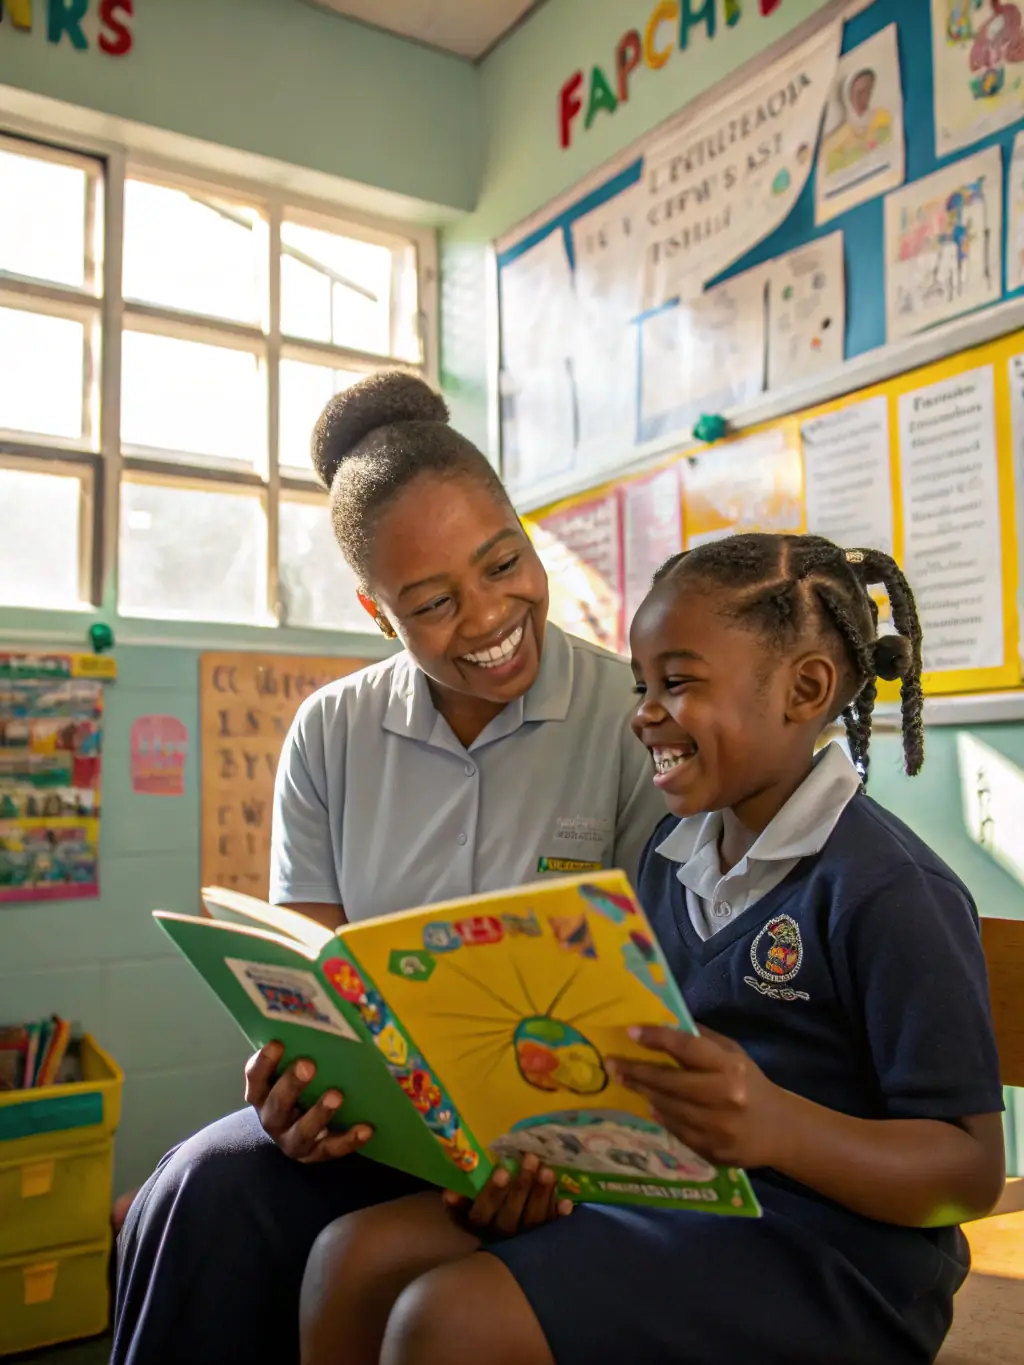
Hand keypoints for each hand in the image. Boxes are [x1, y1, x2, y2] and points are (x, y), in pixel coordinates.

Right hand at [244, 1042, 373, 1163]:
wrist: (297, 1133)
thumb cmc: (297, 1090)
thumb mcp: (289, 1074)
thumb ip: (298, 1053)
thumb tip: (323, 1022)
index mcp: (263, 1094)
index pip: (256, 1077)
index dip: (264, 1062)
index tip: (277, 1043)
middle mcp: (272, 1118)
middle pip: (276, 1105)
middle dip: (291, 1084)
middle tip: (308, 1065)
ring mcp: (292, 1140)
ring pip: (302, 1131)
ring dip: (319, 1113)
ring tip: (337, 1095)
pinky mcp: (315, 1154)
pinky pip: (332, 1148)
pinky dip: (349, 1139)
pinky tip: (366, 1129)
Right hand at [441, 1153, 572, 1237]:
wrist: (498, 1244)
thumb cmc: (482, 1209)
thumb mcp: (465, 1206)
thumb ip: (458, 1199)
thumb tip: (449, 1193)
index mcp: (480, 1225)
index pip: (483, 1213)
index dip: (492, 1194)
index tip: (502, 1170)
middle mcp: (502, 1235)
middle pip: (511, 1216)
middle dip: (522, 1187)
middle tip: (531, 1159)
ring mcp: (524, 1240)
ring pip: (534, 1221)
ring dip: (541, 1195)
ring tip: (547, 1171)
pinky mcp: (544, 1240)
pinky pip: (552, 1228)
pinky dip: (558, 1215)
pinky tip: (567, 1203)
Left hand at [608, 1025, 789, 1169]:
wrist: (779, 1130)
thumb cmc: (751, 1083)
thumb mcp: (734, 1054)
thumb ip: (703, 1041)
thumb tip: (666, 1024)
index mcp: (730, 1068)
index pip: (687, 1048)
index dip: (657, 1038)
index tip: (631, 1032)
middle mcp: (724, 1097)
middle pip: (670, 1082)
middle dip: (637, 1072)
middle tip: (613, 1064)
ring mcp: (717, 1128)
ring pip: (668, 1108)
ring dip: (644, 1093)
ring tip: (625, 1080)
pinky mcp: (712, 1151)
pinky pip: (676, 1130)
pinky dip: (661, 1115)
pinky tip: (650, 1104)